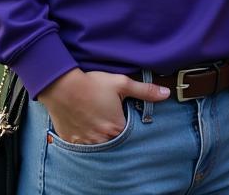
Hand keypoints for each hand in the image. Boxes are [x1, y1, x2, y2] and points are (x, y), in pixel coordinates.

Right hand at [38, 69, 168, 144]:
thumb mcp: (122, 84)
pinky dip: (86, 135)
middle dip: (114, 129)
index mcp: (116, 128)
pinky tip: (85, 122)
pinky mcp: (71, 141)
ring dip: (100, 134)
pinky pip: (82, 144)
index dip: (129, 122)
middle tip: (109, 114)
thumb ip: (145, 91)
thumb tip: (166, 94)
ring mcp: (85, 142)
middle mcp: (101, 140)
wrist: (62, 87)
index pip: (129, 132)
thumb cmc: (93, 84)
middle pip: (114, 139)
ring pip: (98, 143)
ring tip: (97, 117)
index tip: (125, 113)